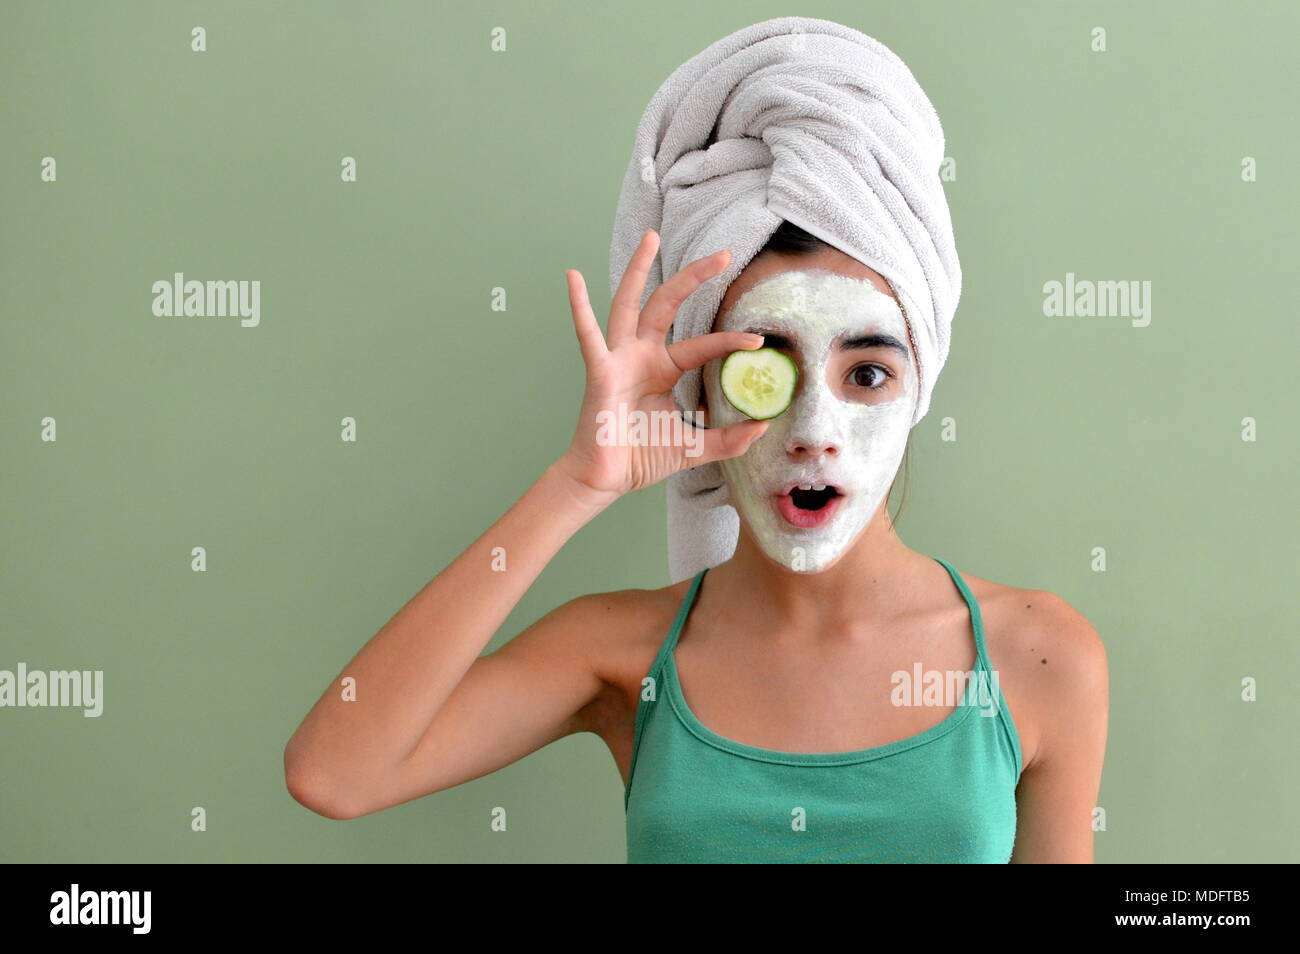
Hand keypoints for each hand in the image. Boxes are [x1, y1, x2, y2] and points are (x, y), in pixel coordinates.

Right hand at [554, 229, 768, 501]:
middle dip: (694, 277)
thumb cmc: (641, 457)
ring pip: (631, 304)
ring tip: (651, 237)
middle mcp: (642, 356)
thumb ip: (727, 439)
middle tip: (723, 254)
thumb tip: (762, 427)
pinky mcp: (600, 371)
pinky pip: (588, 336)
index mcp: (664, 369)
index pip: (702, 345)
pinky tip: (573, 278)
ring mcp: (619, 359)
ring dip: (639, 270)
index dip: (730, 342)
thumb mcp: (695, 446)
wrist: (606, 480)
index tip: (758, 342)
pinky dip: (579, 306)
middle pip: (669, 305)